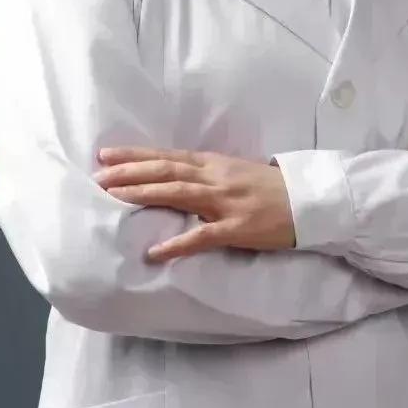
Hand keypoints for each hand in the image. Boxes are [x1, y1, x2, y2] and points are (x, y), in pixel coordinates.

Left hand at [93, 146, 295, 261]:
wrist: (308, 201)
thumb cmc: (271, 188)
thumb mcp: (235, 173)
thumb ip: (206, 175)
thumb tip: (173, 178)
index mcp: (214, 164)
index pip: (167, 157)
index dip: (135, 156)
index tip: (106, 156)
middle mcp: (215, 177)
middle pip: (166, 171)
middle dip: (130, 172)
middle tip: (98, 177)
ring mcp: (226, 202)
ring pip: (178, 194)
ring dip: (144, 194)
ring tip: (115, 199)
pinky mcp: (237, 227)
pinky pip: (203, 236)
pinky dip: (178, 243)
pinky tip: (155, 252)